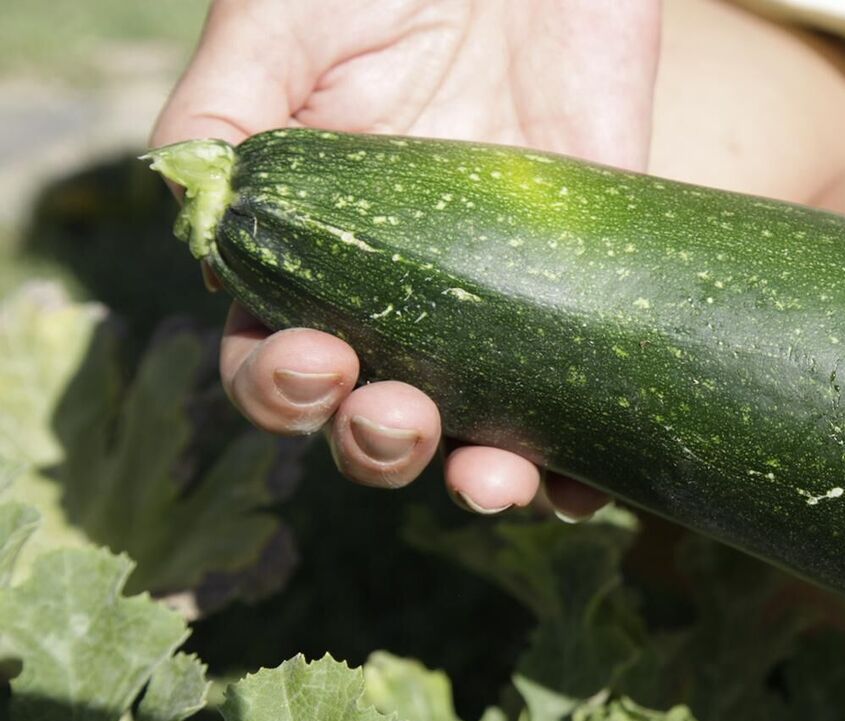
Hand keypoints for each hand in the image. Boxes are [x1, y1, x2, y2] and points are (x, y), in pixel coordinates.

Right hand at [151, 0, 660, 514]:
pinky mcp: (590, 277)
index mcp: (314, 244)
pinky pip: (589, 393)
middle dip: (378, 442)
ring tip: (490, 481)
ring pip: (482, 426)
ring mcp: (499, 290)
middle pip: (374, 412)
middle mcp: (403, 285)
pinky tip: (582, 485)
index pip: (278, 354)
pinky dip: (587, 460)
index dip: (283, 388)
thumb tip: (187, 213)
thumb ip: (226, 114)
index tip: (315, 362)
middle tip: (400, 415)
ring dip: (479, 478)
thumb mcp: (282, 24)